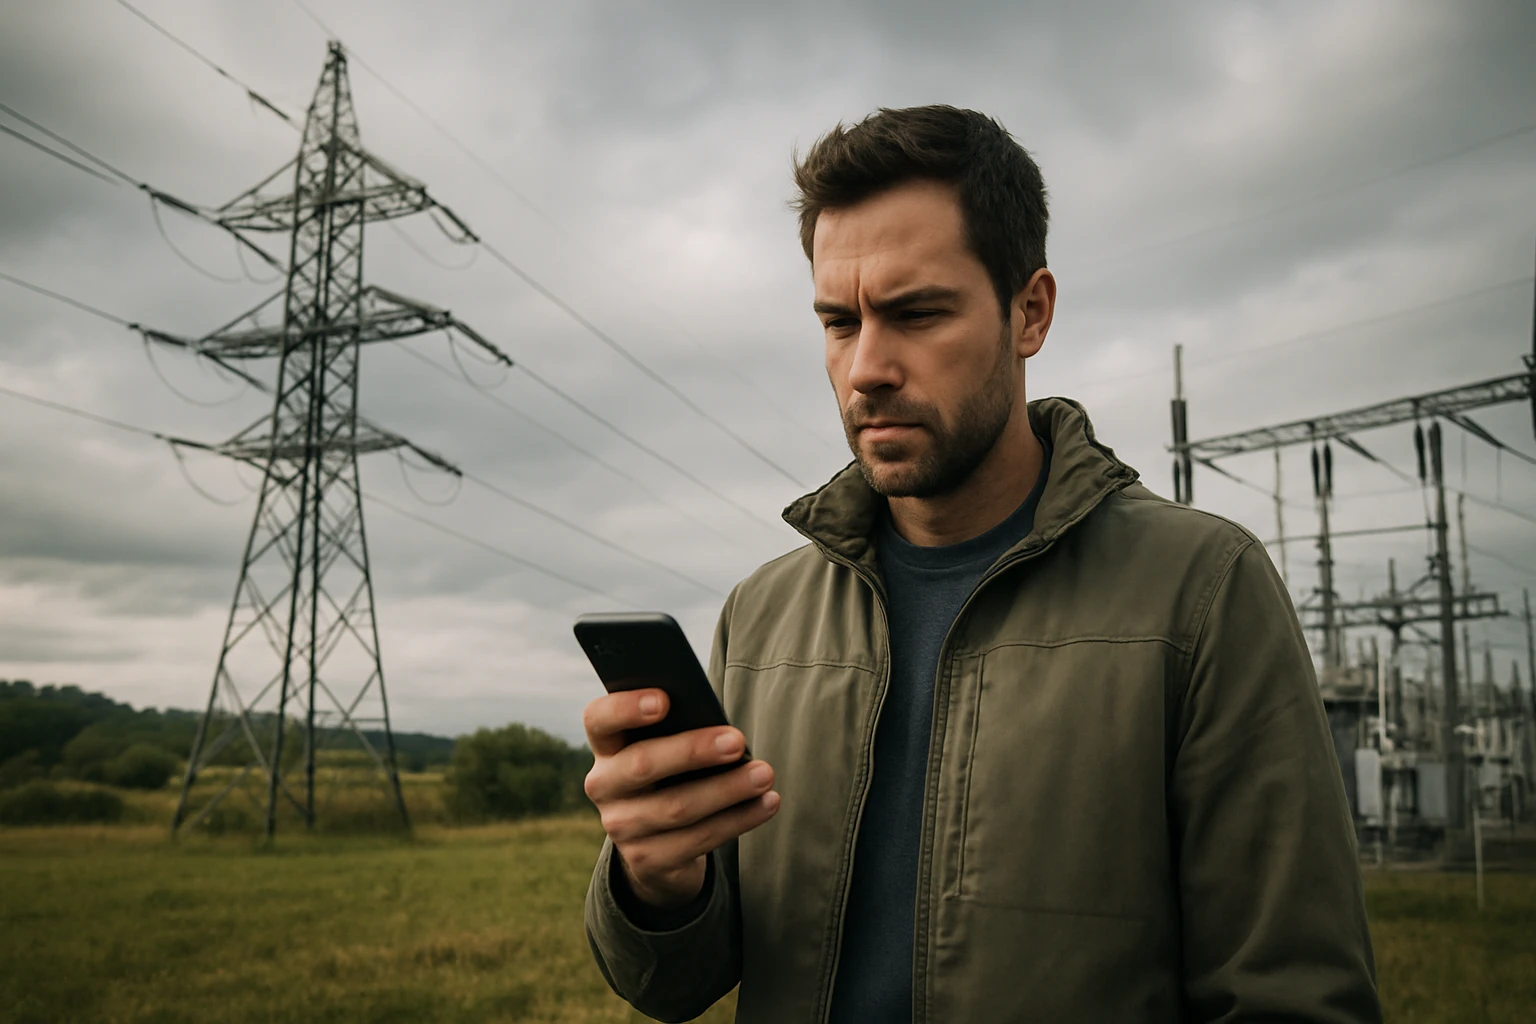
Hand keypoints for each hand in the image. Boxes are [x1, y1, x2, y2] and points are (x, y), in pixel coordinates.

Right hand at [583, 687, 778, 908]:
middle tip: (738, 741)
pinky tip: (767, 803)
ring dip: (727, 789)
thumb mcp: (667, 749)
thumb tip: (723, 729)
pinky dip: (738, 819)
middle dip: (693, 751)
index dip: (625, 708)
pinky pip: (698, 839)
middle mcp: (604, 786)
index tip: (664, 700)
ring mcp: (622, 828)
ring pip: (677, 807)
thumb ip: (680, 731)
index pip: (599, 719)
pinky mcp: (648, 861)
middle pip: (642, 764)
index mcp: (606, 747)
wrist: (661, 846)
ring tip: (764, 774)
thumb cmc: (674, 774)